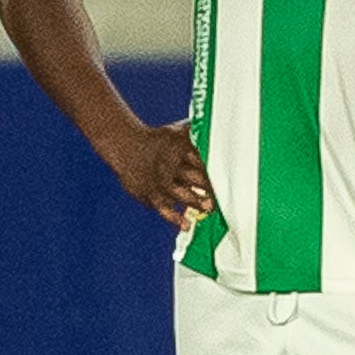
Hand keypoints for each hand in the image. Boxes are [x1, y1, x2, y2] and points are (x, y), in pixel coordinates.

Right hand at [101, 120, 216, 227]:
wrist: (125, 145)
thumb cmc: (159, 140)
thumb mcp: (177, 132)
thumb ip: (198, 133)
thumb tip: (225, 129)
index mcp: (177, 148)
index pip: (199, 158)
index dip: (213, 167)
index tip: (229, 176)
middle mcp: (168, 165)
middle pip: (191, 176)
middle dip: (208, 186)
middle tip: (223, 194)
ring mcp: (158, 181)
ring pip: (178, 193)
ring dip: (194, 201)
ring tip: (209, 207)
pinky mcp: (149, 194)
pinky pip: (162, 208)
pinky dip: (174, 218)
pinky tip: (187, 225)